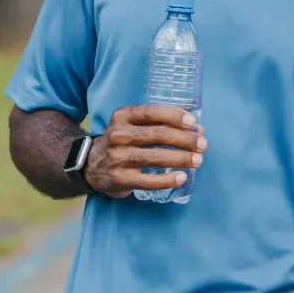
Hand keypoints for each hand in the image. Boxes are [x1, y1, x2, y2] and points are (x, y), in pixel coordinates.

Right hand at [83, 104, 206, 197]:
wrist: (91, 165)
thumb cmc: (122, 141)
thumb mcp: (132, 125)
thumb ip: (161, 124)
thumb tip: (196, 128)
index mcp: (123, 116)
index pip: (152, 112)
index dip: (175, 116)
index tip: (194, 123)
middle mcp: (118, 134)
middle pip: (158, 135)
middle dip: (185, 139)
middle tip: (203, 144)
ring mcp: (117, 157)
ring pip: (155, 157)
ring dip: (181, 158)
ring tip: (198, 160)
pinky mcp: (119, 178)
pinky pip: (148, 180)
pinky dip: (167, 180)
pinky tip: (181, 177)